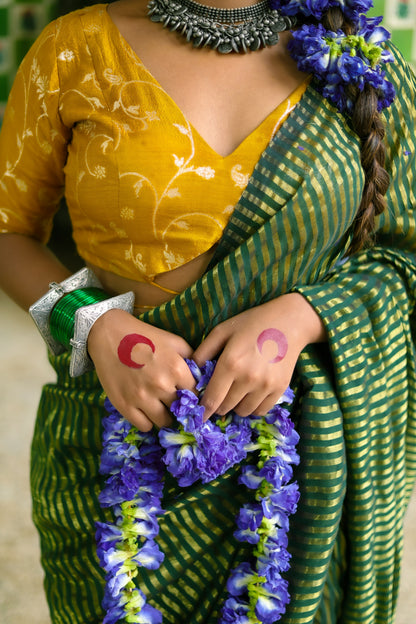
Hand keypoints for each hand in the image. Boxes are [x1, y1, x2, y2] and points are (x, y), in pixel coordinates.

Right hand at [87, 309, 194, 430]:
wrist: (108, 334)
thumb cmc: (144, 336)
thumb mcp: (174, 341)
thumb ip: (192, 359)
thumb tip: (203, 377)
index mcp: (177, 369)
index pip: (197, 395)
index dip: (194, 396)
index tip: (190, 397)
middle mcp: (161, 386)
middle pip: (181, 411)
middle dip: (179, 407)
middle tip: (174, 402)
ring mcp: (142, 398)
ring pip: (164, 422)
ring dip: (165, 416)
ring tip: (161, 408)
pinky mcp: (124, 406)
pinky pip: (144, 426)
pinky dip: (147, 421)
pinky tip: (146, 411)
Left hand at [193, 293, 325, 418]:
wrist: (289, 322)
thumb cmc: (252, 323)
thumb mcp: (222, 331)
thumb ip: (203, 352)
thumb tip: (191, 373)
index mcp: (230, 363)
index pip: (212, 399)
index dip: (203, 410)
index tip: (199, 413)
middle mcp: (248, 378)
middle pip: (225, 408)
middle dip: (218, 404)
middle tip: (219, 395)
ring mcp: (266, 386)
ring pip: (243, 411)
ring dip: (236, 406)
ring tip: (236, 391)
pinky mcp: (279, 389)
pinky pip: (260, 410)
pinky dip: (252, 406)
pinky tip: (250, 393)